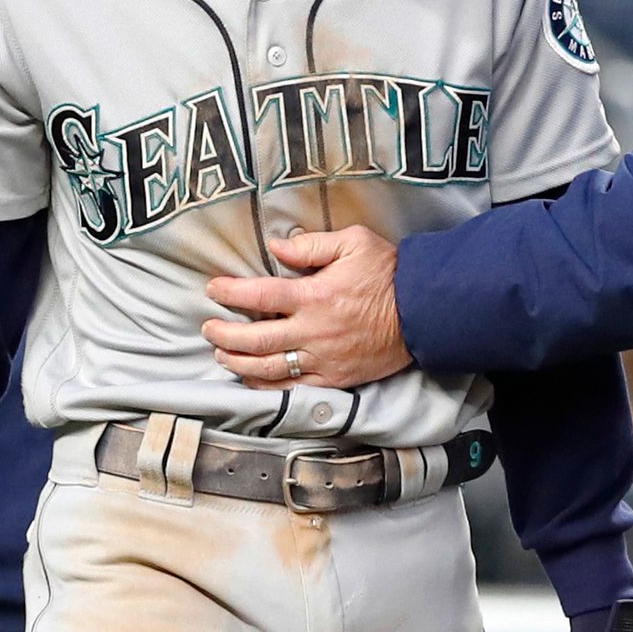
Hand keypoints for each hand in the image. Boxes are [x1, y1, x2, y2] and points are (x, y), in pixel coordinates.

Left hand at [202, 225, 410, 389]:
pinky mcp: (334, 378)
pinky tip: (251, 379)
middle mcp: (313, 331)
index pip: (259, 294)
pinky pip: (292, 389)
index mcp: (314, 295)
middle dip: (224, 333)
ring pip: (268, 368)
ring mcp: (322, 358)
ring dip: (238, 361)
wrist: (424, 312)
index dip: (230, 292)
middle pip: (255, 338)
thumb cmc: (389, 273)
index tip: (213, 289)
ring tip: (221, 353)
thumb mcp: (355, 243)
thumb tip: (277, 245)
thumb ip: (312, 245)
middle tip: (208, 327)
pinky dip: (266, 386)